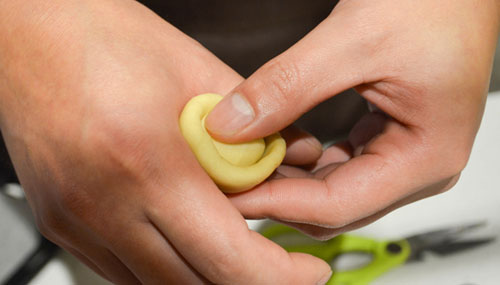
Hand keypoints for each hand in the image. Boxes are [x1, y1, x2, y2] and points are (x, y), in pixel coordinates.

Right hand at [0, 0, 330, 282]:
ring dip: (208, 274)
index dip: (281, 276)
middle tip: (279, 263)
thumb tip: (298, 159)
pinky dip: (169, 263)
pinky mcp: (63, 223)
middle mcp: (104, 205)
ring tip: (235, 243)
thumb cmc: (104, 38)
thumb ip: (257, 129)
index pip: (229, 259)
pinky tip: (187, 235)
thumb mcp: (199, 75)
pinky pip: (126, 270)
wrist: (30, 34)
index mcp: (147, 164)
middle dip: (250, 281)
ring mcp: (77, 221)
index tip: (307, 271)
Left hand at [206, 0, 499, 238]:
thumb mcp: (353, 40)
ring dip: (287, 182)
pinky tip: (274, 146)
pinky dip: (304, 165)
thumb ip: (288, 86)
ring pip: (333, 193)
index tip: (230, 194)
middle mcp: (419, 169)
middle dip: (278, 197)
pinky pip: (338, 169)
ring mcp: (404, 157)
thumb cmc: (432, 3)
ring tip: (243, 164)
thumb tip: (229, 127)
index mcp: (426, 158)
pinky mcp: (389, 142)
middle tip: (228, 180)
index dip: (276, 203)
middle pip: (334, 208)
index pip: (337, 204)